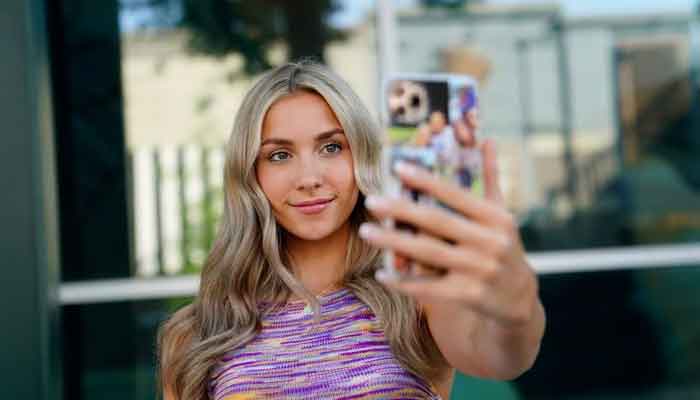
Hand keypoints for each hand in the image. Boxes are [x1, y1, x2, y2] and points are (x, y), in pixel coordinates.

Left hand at [359, 139, 539, 327]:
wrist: (519, 298)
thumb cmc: (503, 247)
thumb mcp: (502, 214)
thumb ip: (490, 178)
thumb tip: (486, 139)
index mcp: (496, 218)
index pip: (456, 194)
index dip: (427, 180)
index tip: (398, 167)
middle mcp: (490, 242)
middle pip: (437, 222)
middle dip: (401, 211)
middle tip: (372, 201)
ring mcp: (480, 270)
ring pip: (429, 253)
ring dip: (394, 242)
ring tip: (365, 232)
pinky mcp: (469, 295)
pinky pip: (430, 287)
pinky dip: (405, 281)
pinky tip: (382, 274)